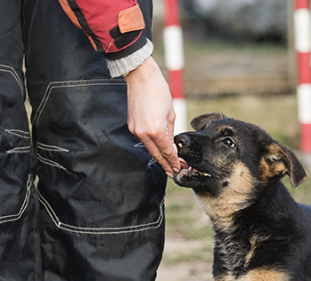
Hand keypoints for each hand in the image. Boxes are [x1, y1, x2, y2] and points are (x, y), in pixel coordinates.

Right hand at [124, 57, 179, 177]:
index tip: (179, 168)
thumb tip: (171, 146)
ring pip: (149, 148)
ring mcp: (136, 131)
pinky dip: (151, 145)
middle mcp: (144, 134)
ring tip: (167, 163)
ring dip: (158, 156)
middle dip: (166, 165)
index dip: (174, 162)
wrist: (141, 78)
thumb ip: (171, 133)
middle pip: (156, 155)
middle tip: (174, 172)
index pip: (167, 152)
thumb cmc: (159, 92)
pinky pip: (143, 140)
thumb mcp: (170, 113)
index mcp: (157, 131)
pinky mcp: (131, 126)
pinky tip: (157, 148)